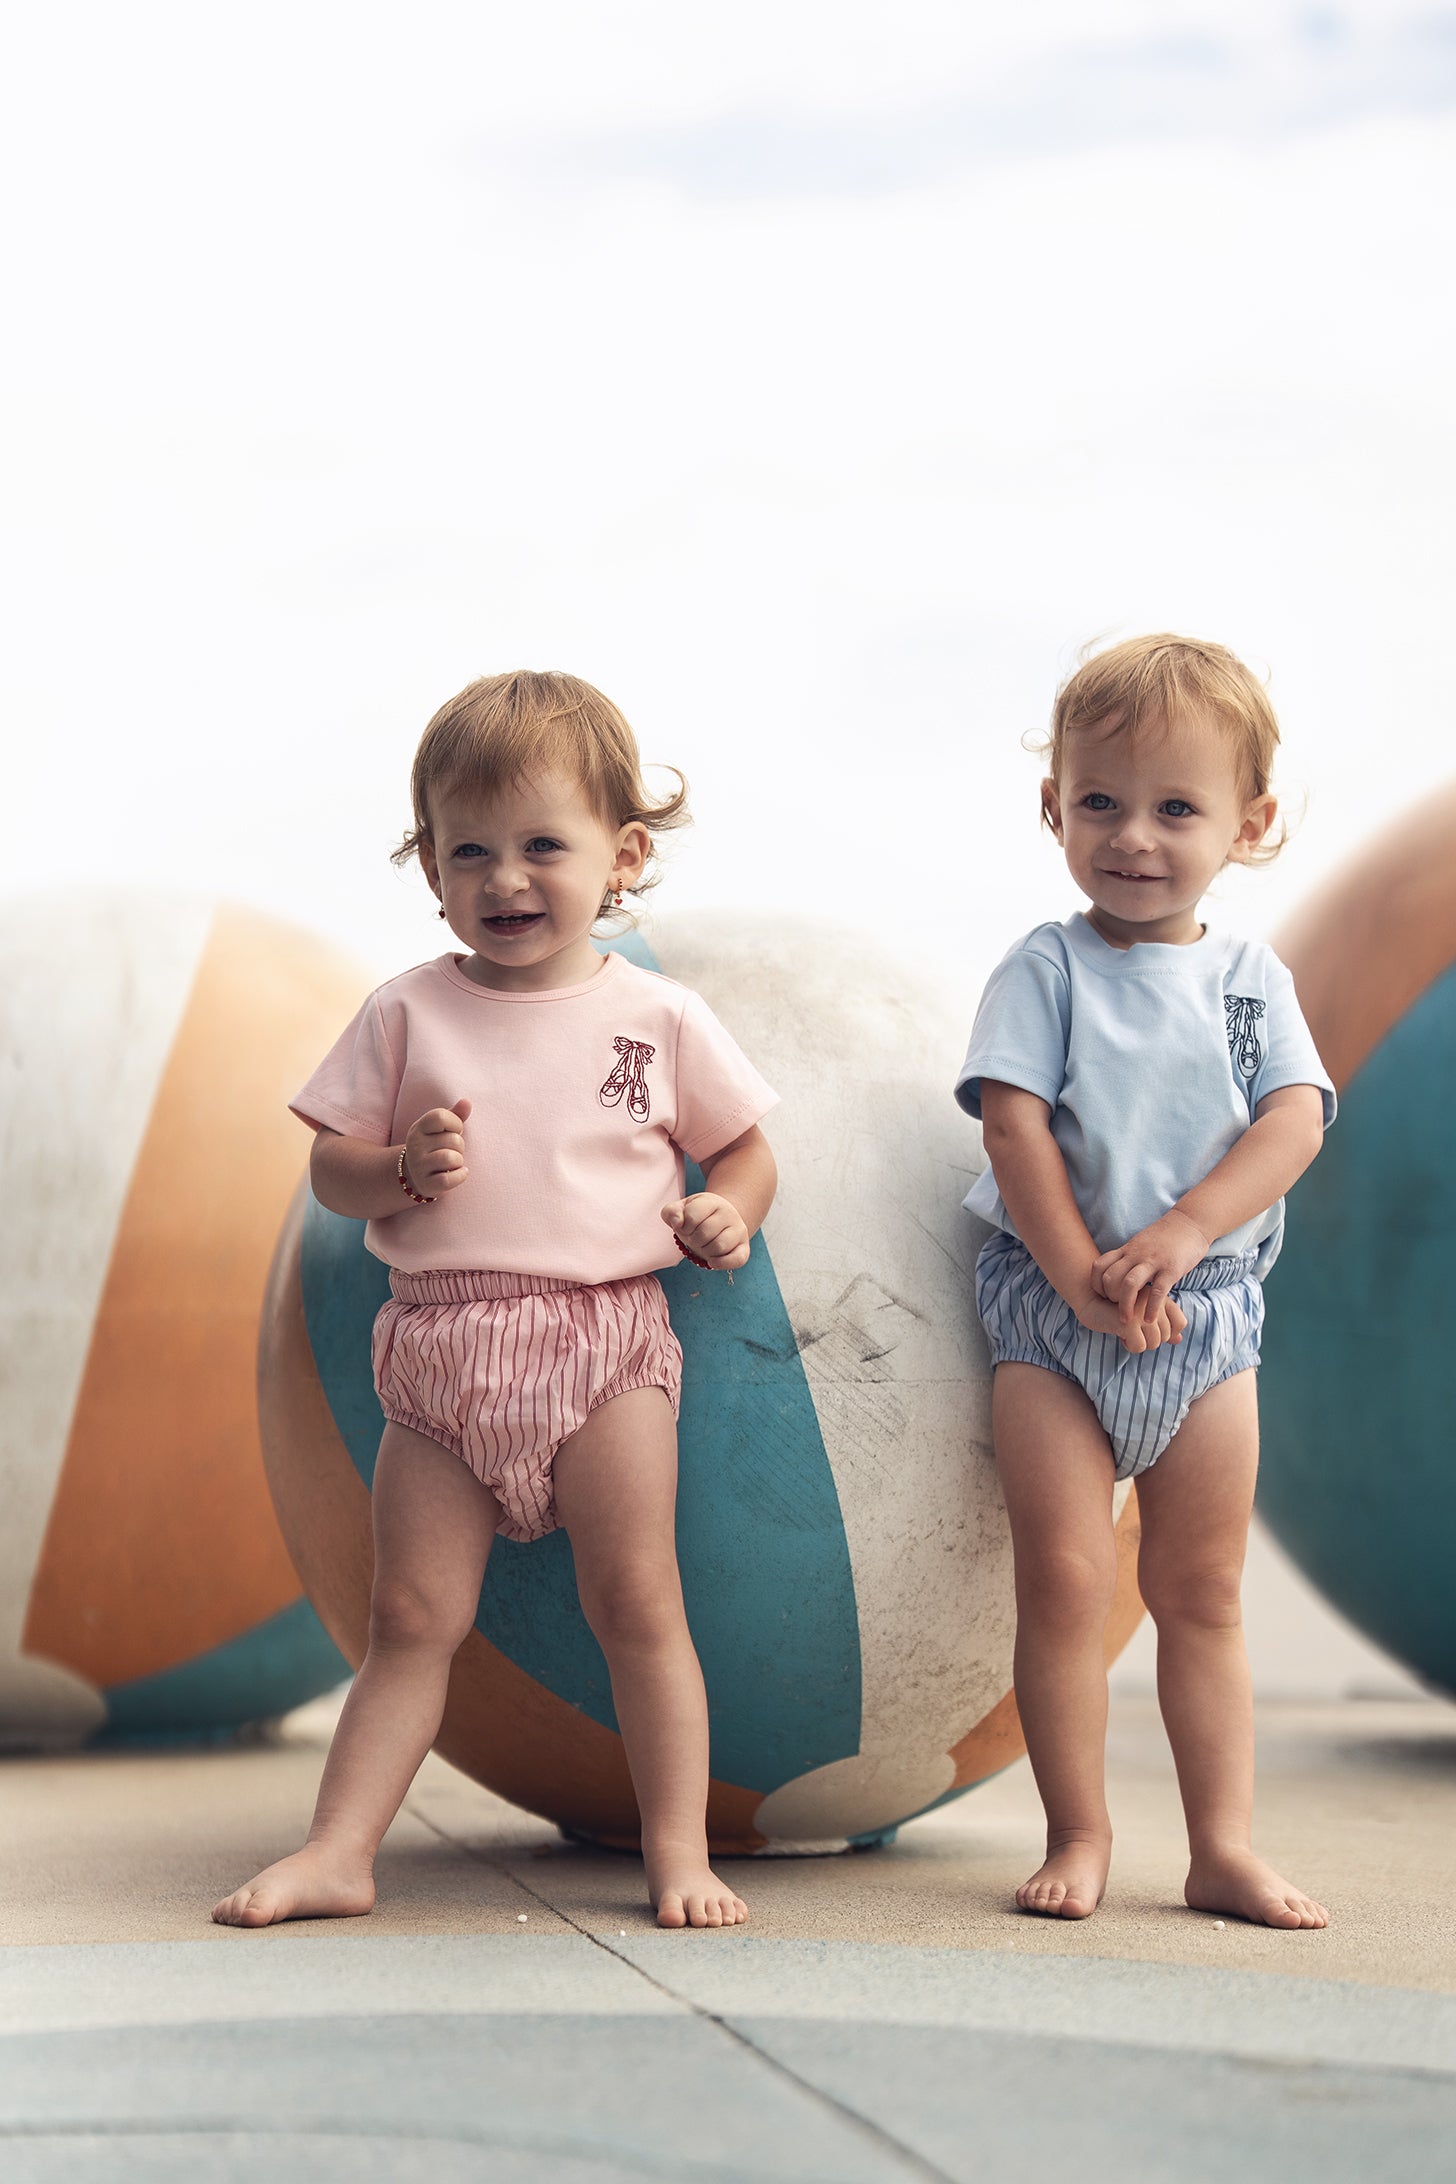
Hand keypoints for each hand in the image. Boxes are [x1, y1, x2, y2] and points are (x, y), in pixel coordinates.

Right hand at [403, 1098, 471, 1197]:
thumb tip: (467, 1102)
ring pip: (450, 1158)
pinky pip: (448, 1179)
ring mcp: (419, 1166)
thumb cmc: (434, 1148)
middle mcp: (415, 1146)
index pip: (440, 1116)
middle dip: (460, 1145)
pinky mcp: (426, 1184)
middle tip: (452, 1151)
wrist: (414, 1177)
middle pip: (452, 1139)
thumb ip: (455, 1115)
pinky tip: (458, 1173)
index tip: (454, 1131)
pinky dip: (460, 1176)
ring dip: (459, 1161)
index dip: (455, 1123)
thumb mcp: (440, 1129)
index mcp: (419, 1128)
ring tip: (454, 1163)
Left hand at [661, 1191, 749, 1271]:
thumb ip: (672, 1212)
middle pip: (704, 1233)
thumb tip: (677, 1223)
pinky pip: (736, 1260)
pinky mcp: (744, 1248)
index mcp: (712, 1202)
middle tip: (695, 1238)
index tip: (686, 1227)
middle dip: (693, 1240)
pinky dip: (720, 1263)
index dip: (683, 1227)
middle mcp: (730, 1214)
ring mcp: (739, 1231)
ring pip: (718, 1247)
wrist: (720, 1221)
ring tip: (704, 1246)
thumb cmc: (697, 1217)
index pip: (692, 1216)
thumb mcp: (681, 1209)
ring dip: (705, 1251)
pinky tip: (712, 1261)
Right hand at [1073, 1282, 1186, 1353]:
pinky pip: (1139, 1346)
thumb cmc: (1118, 1308)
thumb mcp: (1142, 1314)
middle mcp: (1154, 1301)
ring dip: (1138, 1343)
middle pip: (1166, 1337)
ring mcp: (1142, 1310)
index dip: (1167, 1333)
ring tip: (1125, 1329)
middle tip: (1133, 1328)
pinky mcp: (1130, 1320)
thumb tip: (1178, 1340)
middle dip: (1148, 1340)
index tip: (1148, 1327)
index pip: (1180, 1324)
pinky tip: (1119, 1332)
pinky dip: (1128, 1345)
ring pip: (1154, 1343)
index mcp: (1160, 1296)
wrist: (1091, 1300)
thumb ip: (1162, 1326)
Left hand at [1092, 1210, 1208, 1330]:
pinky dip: (1151, 1308)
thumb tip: (1116, 1274)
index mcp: (1127, 1249)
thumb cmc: (1165, 1237)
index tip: (1103, 1297)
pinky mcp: (1172, 1269)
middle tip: (1115, 1308)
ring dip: (1125, 1306)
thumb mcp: (1140, 1244)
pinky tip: (1148, 1320)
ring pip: (1129, 1284)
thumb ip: (1128, 1257)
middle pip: (1111, 1277)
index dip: (1096, 1284)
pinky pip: (1157, 1291)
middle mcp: (1136, 1254)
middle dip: (1109, 1297)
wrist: (1190, 1222)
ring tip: (1126, 1321)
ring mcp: (1153, 1261)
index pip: (1099, 1266)